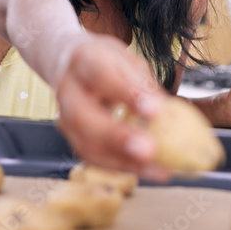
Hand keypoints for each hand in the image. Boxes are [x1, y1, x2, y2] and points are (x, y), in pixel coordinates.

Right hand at [54, 34, 170, 181]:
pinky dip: (122, 167)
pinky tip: (149, 170)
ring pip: (85, 144)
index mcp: (83, 61)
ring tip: (157, 168)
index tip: (154, 110)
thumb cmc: (104, 63)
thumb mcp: (127, 60)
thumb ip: (143, 84)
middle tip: (148, 149)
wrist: (69, 66)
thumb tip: (165, 111)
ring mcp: (65, 118)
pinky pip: (94, 158)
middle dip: (116, 136)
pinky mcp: (73, 139)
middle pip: (81, 117)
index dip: (126, 93)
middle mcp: (67, 91)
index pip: (101, 75)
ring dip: (123, 161)